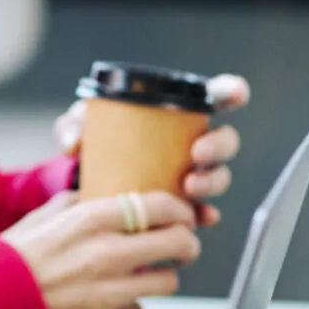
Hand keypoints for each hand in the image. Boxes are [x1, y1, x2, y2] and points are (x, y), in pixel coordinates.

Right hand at [2, 189, 199, 308]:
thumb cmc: (8, 263)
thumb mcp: (41, 218)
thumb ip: (77, 204)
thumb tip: (98, 196)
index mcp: (91, 220)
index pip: (161, 206)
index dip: (180, 210)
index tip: (182, 216)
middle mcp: (106, 254)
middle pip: (179, 244)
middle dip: (186, 244)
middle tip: (181, 246)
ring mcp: (108, 293)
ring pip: (167, 282)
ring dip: (159, 277)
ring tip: (143, 275)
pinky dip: (131, 308)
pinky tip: (113, 301)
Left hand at [54, 73, 250, 224]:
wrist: (81, 188)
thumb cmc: (91, 146)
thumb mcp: (79, 128)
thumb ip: (73, 124)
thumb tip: (74, 140)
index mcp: (172, 114)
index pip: (211, 97)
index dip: (230, 92)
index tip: (236, 94)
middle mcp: (189, 143)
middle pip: (223, 140)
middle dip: (219, 146)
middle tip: (198, 153)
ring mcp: (190, 175)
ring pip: (218, 175)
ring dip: (212, 180)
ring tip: (190, 186)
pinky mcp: (183, 206)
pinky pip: (203, 211)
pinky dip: (204, 214)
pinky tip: (200, 217)